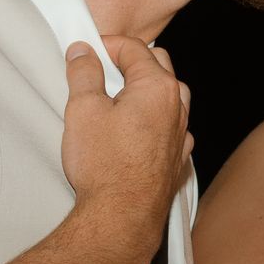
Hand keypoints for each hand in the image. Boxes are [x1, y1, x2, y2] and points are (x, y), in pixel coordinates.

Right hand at [61, 36, 192, 263]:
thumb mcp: (83, 110)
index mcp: (157, 87)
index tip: (87, 52)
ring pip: (170, 96)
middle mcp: (177, 107)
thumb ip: (84, 74)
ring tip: (117, 100)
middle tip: (100, 72)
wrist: (121, 218)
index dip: (107, 45)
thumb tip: (83, 52)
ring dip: (146, 89)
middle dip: (130, 62)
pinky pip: (172, 127)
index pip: (134, 48)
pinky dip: (156, 119)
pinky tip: (136, 130)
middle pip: (158, 66)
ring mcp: (181, 134)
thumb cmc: (104, 166)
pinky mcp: (177, 159)